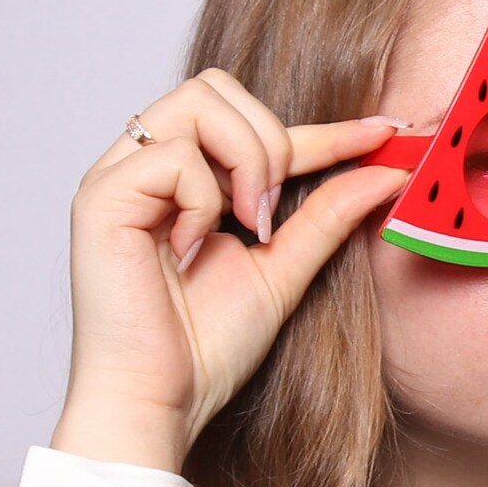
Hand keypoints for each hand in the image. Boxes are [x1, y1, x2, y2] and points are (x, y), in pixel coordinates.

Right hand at [48, 72, 404, 474]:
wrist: (160, 402)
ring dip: (245, 161)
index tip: (384, 132)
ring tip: (246, 225)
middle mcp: (141, 165)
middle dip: (269, 140)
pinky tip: (194, 248)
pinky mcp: (99, 198)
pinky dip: (203, 200)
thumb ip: (326, 216)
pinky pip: (173, 156)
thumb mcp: (283, 270)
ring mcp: (117, 176)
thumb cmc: (205, 347)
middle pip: (215, 85)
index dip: (322, 128)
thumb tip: (387, 171)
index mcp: (179, 177)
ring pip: (197, 100)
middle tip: (272, 213)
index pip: (253, 123)